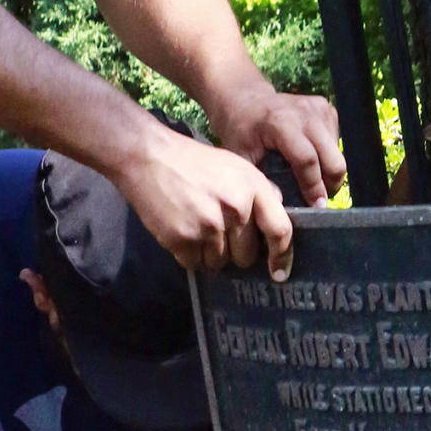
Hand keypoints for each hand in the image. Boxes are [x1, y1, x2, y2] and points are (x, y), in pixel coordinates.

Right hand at [116, 118, 293, 275]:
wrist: (148, 156)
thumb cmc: (194, 163)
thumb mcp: (235, 167)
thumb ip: (259, 192)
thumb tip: (280, 217)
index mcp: (252, 187)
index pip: (280, 231)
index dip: (282, 257)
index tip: (279, 274)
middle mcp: (236, 207)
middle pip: (246, 256)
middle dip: (234, 252)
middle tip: (217, 232)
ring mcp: (210, 225)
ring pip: (219, 263)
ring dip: (209, 254)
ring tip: (196, 227)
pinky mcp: (184, 238)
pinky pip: (195, 264)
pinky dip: (189, 255)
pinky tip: (182, 231)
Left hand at [212, 83, 344, 206]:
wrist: (248, 102)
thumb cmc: (242, 133)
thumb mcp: (243, 158)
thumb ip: (261, 182)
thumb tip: (281, 205)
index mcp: (281, 123)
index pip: (307, 160)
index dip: (314, 188)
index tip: (316, 206)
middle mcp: (304, 112)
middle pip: (333, 159)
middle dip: (329, 185)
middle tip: (318, 198)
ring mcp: (318, 108)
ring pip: (338, 154)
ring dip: (329, 173)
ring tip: (313, 181)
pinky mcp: (326, 108)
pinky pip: (337, 143)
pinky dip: (329, 157)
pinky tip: (313, 160)